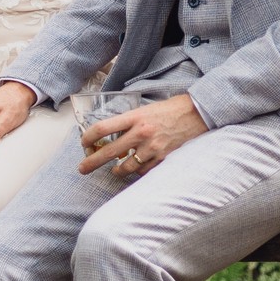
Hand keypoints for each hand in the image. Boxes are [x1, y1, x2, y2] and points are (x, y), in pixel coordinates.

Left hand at [79, 92, 207, 177]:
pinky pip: (143, 171)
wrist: (196, 114)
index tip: (84, 143)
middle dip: (92, 162)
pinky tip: (136, 168)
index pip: (103, 128)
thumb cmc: (170, 109)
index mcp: (134, 117)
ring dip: (117, 170)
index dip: (88, 138)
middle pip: (109, 151)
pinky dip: (137, 171)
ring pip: (126, 167)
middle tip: (82, 169)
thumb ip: (129, 121)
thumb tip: (113, 134)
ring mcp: (152, 148)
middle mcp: (141, 133)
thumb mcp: (145, 109)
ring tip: (114, 170)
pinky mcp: (163, 158)